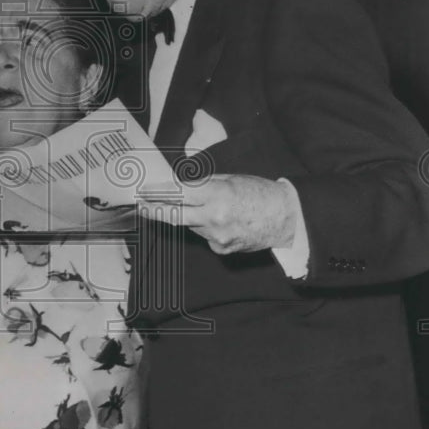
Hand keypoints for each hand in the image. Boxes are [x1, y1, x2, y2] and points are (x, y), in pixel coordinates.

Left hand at [137, 174, 296, 254]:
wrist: (286, 218)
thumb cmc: (260, 193)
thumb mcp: (230, 180)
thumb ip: (203, 185)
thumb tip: (178, 187)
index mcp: (217, 195)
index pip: (178, 194)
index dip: (158, 193)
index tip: (144, 191)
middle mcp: (214, 217)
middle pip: (175, 215)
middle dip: (155, 210)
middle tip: (142, 205)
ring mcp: (217, 236)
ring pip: (191, 225)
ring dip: (190, 216)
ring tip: (209, 208)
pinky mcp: (222, 249)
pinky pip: (205, 236)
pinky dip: (207, 228)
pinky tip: (224, 222)